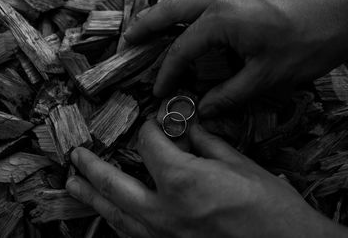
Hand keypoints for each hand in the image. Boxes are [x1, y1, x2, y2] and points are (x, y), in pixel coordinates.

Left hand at [66, 120, 347, 237]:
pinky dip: (118, 224)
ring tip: (74, 187)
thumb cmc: (273, 207)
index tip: (155, 122)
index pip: (151, 144)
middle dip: (93, 169)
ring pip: (116, 216)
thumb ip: (207, 144)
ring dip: (93, 199)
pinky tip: (111, 218)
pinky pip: (134, 236)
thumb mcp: (242, 165)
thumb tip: (189, 129)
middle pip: (115, 185)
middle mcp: (165, 211)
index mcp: (183, 180)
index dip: (151, 127)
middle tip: (75, 158)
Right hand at [125, 0, 347, 117]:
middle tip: (127, 41)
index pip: (182, 49)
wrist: (344, 10)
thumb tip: (203, 108)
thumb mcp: (266, 77)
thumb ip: (229, 93)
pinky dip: (187, 8)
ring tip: (148, 28)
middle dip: (146, 26)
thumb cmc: (308, 43)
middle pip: (171, 10)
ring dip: (164, 13)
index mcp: (221, 19)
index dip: (167, 72)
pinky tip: (188, 20)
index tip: (158, 91)